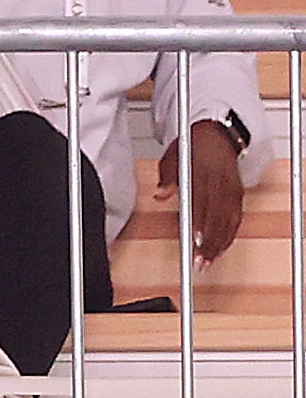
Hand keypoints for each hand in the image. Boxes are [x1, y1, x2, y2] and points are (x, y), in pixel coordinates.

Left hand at [162, 121, 246, 267]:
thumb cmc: (191, 148)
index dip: (198, 224)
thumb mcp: (172, 156)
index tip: (193, 241)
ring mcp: (232, 190)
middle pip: (217, 217)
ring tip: (209, 262)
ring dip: (220, 244)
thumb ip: (166, 178)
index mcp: (202, 174)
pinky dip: (230, 235)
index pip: (200, 203)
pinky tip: (222, 249)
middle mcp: (220, 183)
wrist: (217, 136)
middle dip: (209, 242)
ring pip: (229, 222)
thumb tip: (159, 194)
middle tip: (200, 261)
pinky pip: (237, 219)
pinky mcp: (239, 195)